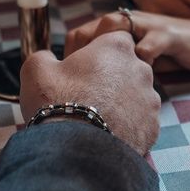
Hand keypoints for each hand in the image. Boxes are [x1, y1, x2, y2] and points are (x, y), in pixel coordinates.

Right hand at [20, 31, 160, 154]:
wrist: (76, 151)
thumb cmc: (57, 103)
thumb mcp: (36, 69)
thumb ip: (44, 55)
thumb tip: (48, 58)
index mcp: (116, 47)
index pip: (114, 40)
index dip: (98, 53)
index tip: (83, 68)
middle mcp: (140, 69)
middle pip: (127, 68)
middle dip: (111, 79)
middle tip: (86, 96)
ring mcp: (150, 99)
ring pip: (135, 97)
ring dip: (119, 104)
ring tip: (95, 120)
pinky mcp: (153, 127)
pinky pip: (140, 123)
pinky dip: (126, 127)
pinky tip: (107, 135)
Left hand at [66, 10, 189, 72]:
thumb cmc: (163, 56)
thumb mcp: (132, 62)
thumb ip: (110, 71)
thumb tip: (82, 92)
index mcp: (114, 29)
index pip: (79, 36)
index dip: (68, 58)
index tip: (64, 84)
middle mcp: (126, 22)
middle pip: (90, 29)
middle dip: (80, 56)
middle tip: (80, 83)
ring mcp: (146, 26)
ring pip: (115, 28)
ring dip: (105, 52)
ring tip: (104, 79)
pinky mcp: (168, 35)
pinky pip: (148, 45)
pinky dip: (139, 62)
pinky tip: (136, 83)